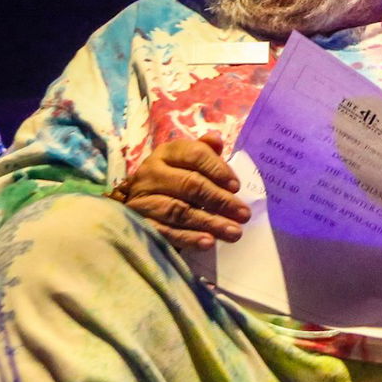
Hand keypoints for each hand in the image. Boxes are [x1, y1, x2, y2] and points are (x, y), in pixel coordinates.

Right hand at [116, 132, 249, 252]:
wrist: (140, 203)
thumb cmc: (175, 179)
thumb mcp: (189, 163)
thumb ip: (205, 152)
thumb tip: (217, 139)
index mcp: (168, 153)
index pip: (195, 155)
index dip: (218, 169)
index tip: (237, 187)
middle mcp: (151, 172)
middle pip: (190, 185)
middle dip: (221, 201)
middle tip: (244, 215)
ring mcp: (142, 198)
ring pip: (179, 210)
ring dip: (209, 222)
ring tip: (233, 232)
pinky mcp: (137, 223)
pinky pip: (164, 232)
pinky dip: (188, 238)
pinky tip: (208, 242)